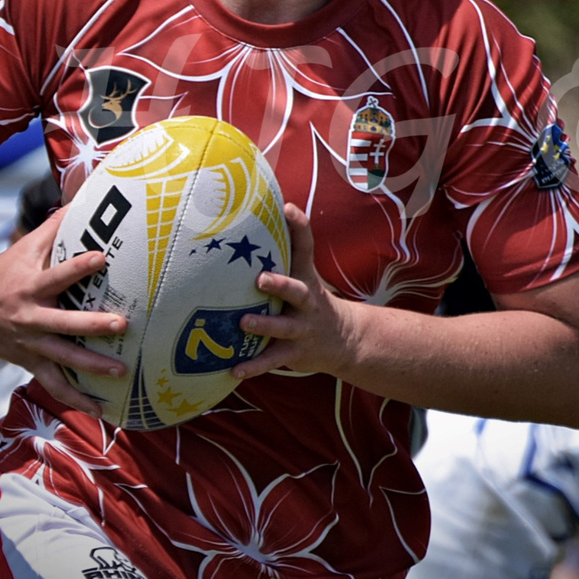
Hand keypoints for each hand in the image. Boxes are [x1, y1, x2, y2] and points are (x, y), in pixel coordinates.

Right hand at [0, 211, 130, 415]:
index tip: (102, 256)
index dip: (78, 266)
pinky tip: (102, 411)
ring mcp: (30, 345)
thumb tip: (80, 197)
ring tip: (122, 372)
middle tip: (122, 325)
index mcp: (29, 288)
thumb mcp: (24, 249)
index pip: (56, 275)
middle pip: (64, 324)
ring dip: (92, 368)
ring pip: (63, 360)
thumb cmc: (2, 273)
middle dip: (92, 325)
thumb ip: (54, 227)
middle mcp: (30, 319)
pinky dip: (77, 400)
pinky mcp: (31, 364)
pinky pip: (56, 386)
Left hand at [232, 203, 361, 380]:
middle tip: (260, 278)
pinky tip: (233, 370)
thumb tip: (260, 211)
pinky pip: (272, 361)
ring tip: (243, 322)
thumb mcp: (304, 273)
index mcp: (306, 278)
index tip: (287, 208)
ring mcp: (302, 329)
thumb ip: (285, 249)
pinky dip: (253, 366)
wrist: (345, 340)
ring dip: (264, 325)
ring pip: (283, 327)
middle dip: (281, 285)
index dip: (299, 227)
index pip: (306, 248)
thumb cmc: (311, 299)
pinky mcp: (294, 353)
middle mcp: (307, 303)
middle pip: (298, 291)